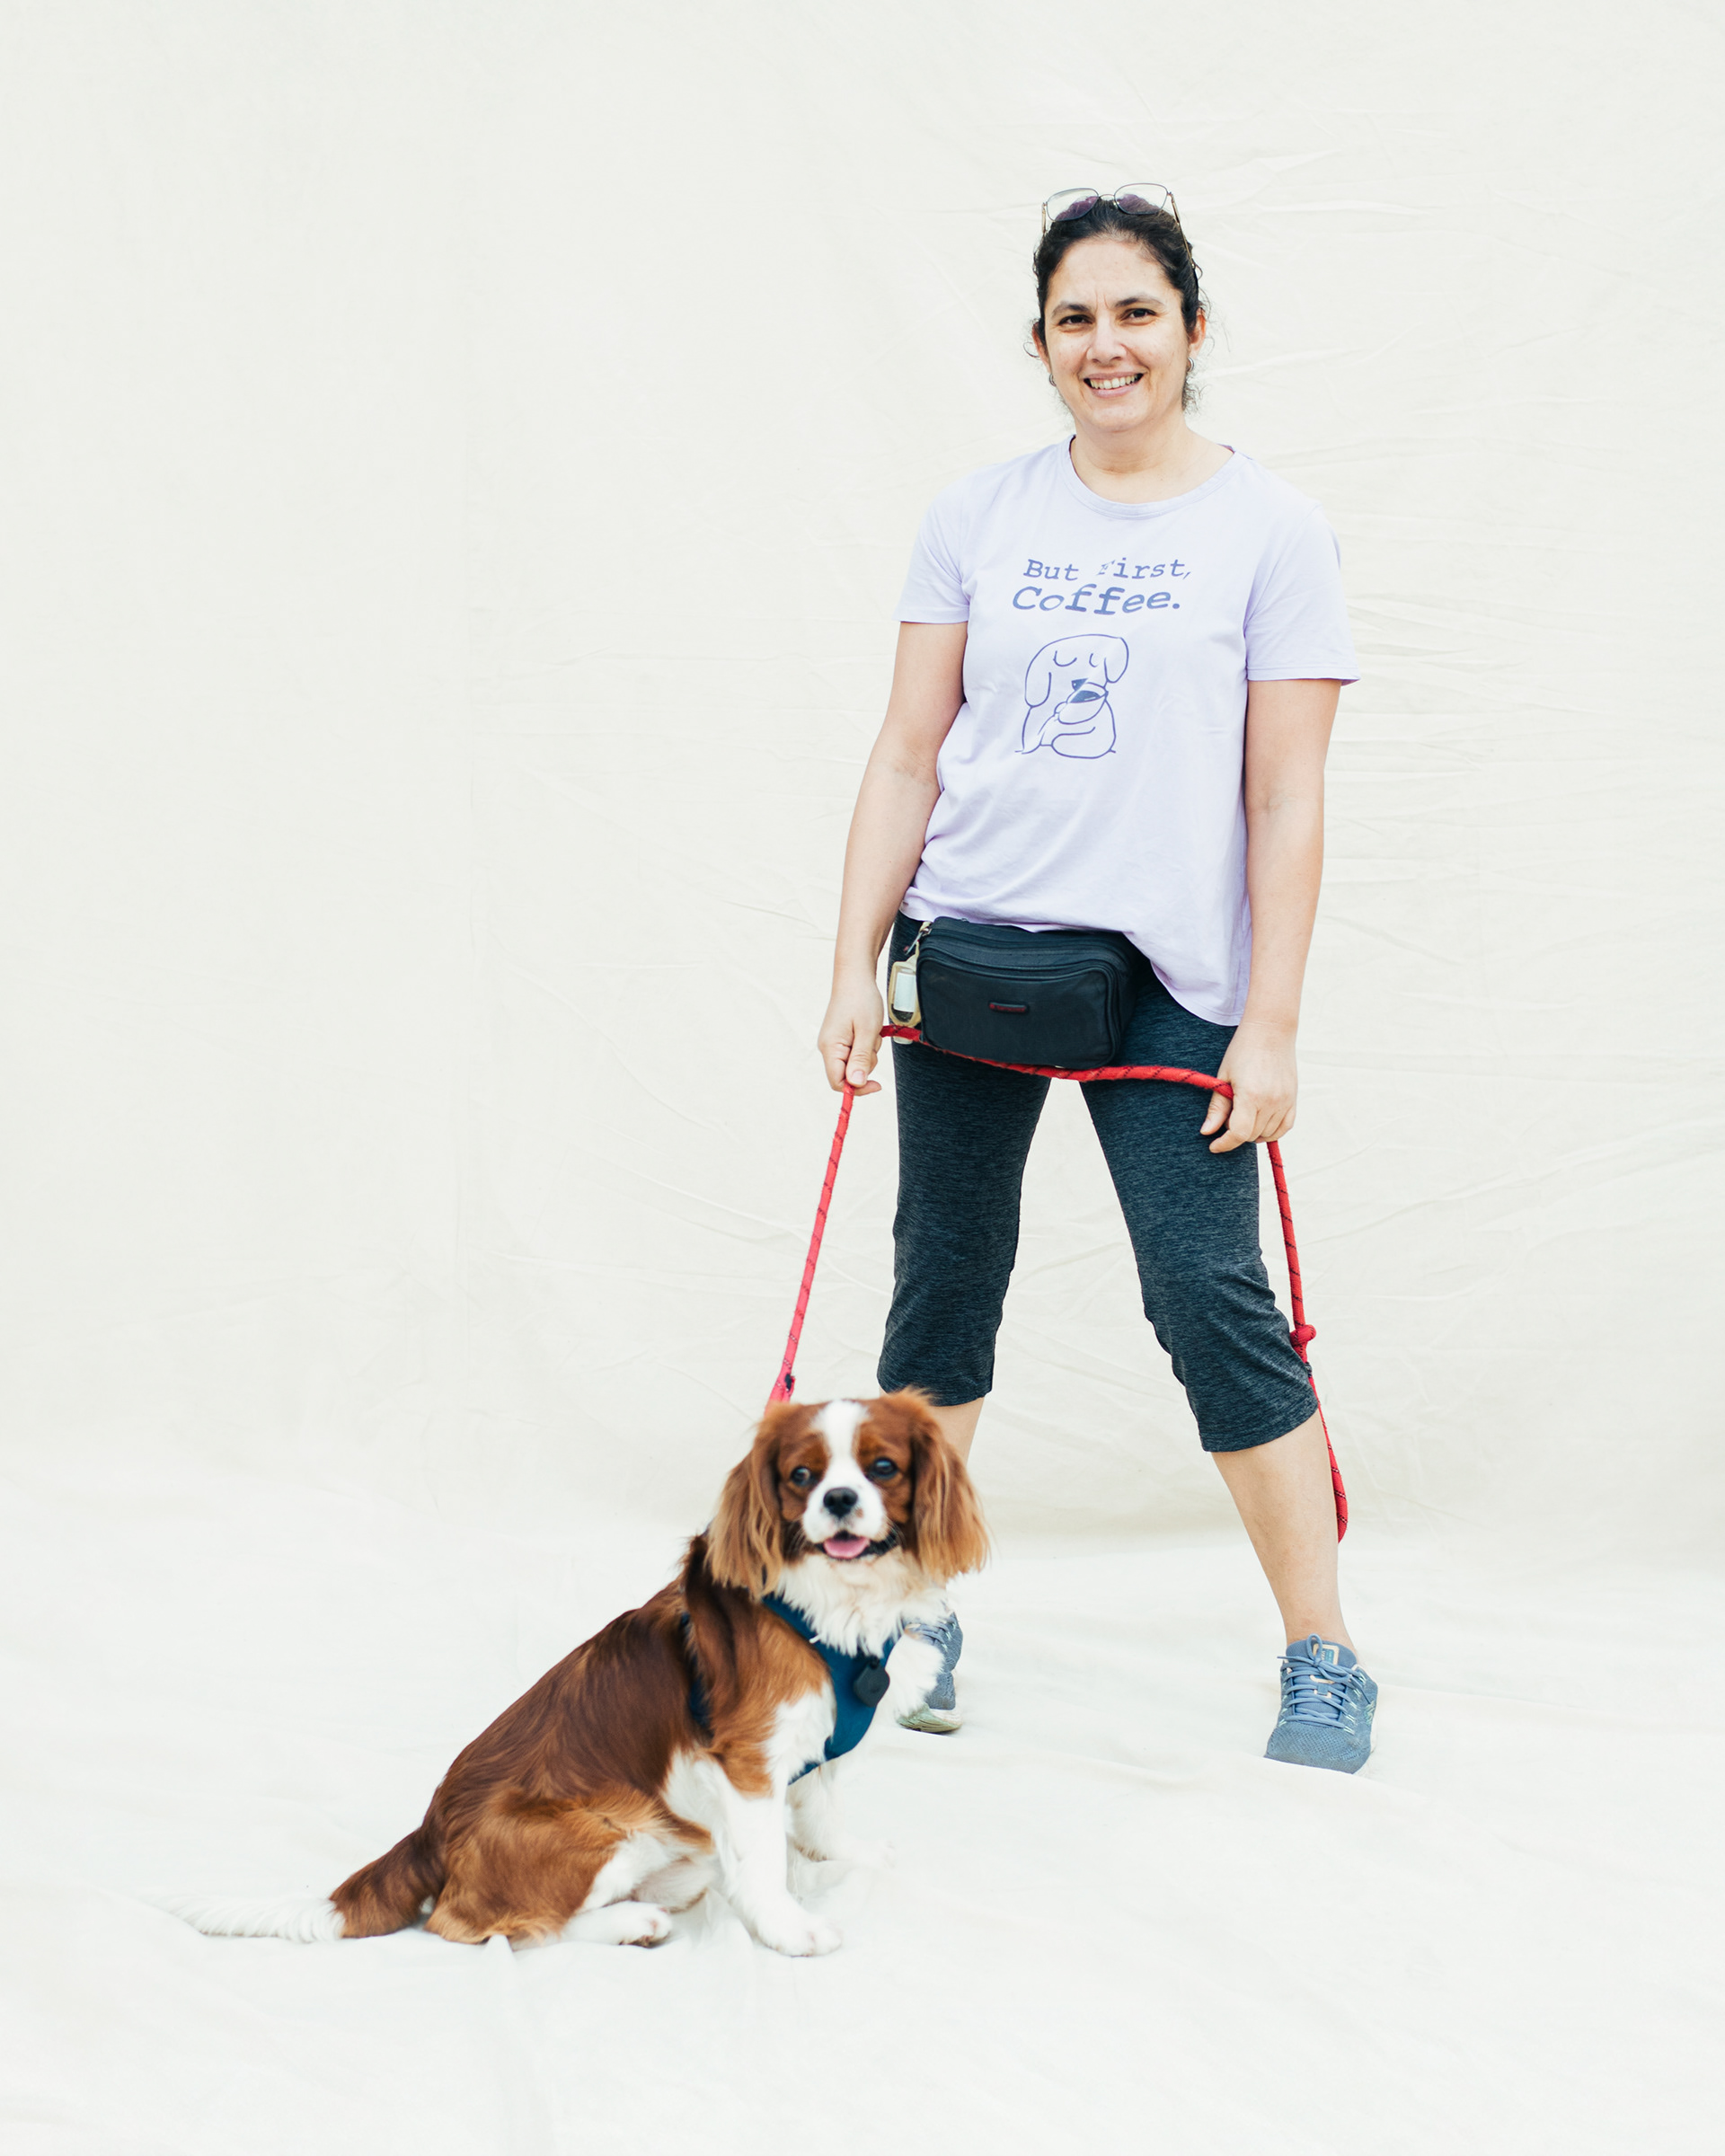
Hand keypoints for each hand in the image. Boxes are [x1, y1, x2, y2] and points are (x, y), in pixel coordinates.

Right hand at [818, 976, 884, 1094]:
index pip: (838, 1083)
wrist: (856, 977)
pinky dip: (867, 1045)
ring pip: (856, 1063)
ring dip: (869, 1052)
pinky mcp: (842, 1038)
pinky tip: (869, 1030)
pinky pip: (857, 1052)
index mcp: (830, 1048)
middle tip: (873, 1042)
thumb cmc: (861, 999)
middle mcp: (828, 1047)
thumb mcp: (867, 1031)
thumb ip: (861, 1059)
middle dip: (866, 1063)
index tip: (877, 1084)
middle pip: (848, 1074)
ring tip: (871, 1031)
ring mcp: (835, 1043)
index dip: (857, 1088)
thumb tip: (856, 1084)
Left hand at [1200, 1021, 1296, 1153]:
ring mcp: (1285, 1101)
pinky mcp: (1293, 1099)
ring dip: (1252, 1132)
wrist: (1270, 1031)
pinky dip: (1272, 1131)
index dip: (1224, 1143)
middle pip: (1252, 1135)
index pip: (1239, 1133)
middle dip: (1235, 1133)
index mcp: (1251, 1095)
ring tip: (1243, 1114)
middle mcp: (1271, 1101)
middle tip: (1227, 1117)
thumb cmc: (1242, 1051)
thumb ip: (1217, 1108)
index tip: (1214, 1145)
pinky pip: (1285, 1127)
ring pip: (1268, 1134)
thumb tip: (1207, 1132)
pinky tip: (1260, 1124)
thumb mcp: (1224, 1078)